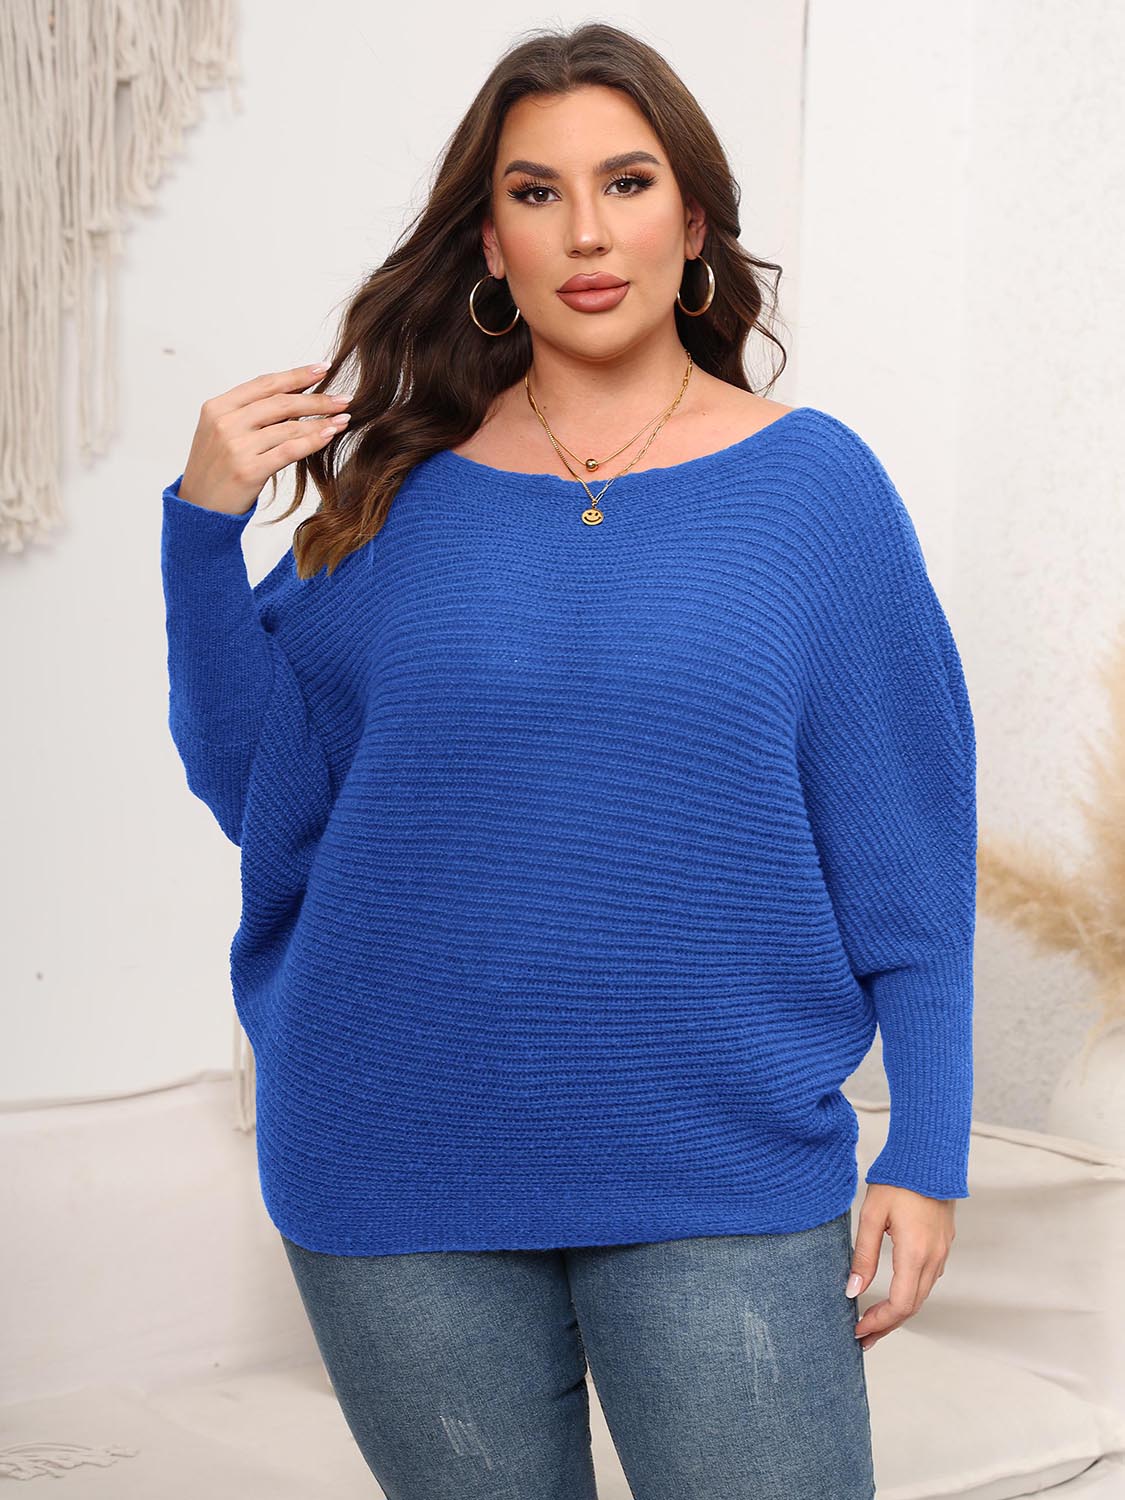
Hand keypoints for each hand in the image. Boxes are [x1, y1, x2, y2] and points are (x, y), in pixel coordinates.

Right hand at [178, 362, 352, 515]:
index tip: (323, 368)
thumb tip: (295, 396)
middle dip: (317, 399)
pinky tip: (329, 435)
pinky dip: (312, 441)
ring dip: (321, 421)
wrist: (199, 510)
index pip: (265, 384)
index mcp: (217, 407)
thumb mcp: (223, 433)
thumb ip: (250, 414)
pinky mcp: (248, 470)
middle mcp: (225, 423)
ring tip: (344, 419)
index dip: (297, 375)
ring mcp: (236, 446)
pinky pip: (289, 450)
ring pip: (289, 426)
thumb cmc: (216, 470)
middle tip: (344, 398)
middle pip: (281, 402)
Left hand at [846, 1183, 955, 1350]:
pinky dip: (910, 1295)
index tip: (858, 1331)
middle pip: (913, 1307)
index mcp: (915, 1254)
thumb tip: (852, 1291)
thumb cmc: (898, 1180)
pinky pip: (927, 1279)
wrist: (929, 1156)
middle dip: (887, 1325)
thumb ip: (863, 1256)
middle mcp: (934, 1258)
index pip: (901, 1305)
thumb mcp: (871, 1216)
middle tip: (863, 1338)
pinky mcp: (943, 1244)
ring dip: (899, 1312)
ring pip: (922, 1294)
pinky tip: (894, 1295)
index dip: (879, 1323)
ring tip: (873, 1321)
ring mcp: (942, 1252)